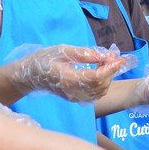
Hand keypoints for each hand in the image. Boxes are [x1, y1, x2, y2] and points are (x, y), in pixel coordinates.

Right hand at [9, 44, 131, 101]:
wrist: (30, 76)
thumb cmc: (43, 60)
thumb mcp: (62, 51)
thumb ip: (83, 53)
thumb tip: (103, 54)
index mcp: (68, 79)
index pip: (95, 77)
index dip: (109, 69)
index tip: (118, 59)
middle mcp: (73, 92)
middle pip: (100, 85)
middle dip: (110, 71)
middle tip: (111, 56)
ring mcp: (74, 97)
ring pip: (99, 92)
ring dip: (107, 77)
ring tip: (106, 61)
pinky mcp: (75, 98)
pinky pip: (94, 94)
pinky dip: (102, 84)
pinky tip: (100, 71)